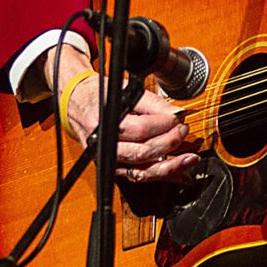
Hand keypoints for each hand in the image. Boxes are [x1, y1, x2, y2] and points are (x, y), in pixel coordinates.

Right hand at [46, 45, 200, 183]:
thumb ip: (153, 103)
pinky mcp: (114, 169)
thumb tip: (176, 112)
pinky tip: (179, 173)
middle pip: (142, 153)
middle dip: (169, 143)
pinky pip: (140, 176)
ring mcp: (108, 161)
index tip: (179, 118)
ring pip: (142, 171)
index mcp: (104, 123)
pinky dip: (161, 175)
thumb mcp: (126, 90)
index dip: (164, 125)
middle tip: (183, 131)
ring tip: (189, 159)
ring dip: (170, 167)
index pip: (140, 129)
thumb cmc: (100, 95)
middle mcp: (104, 146)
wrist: (77, 104)